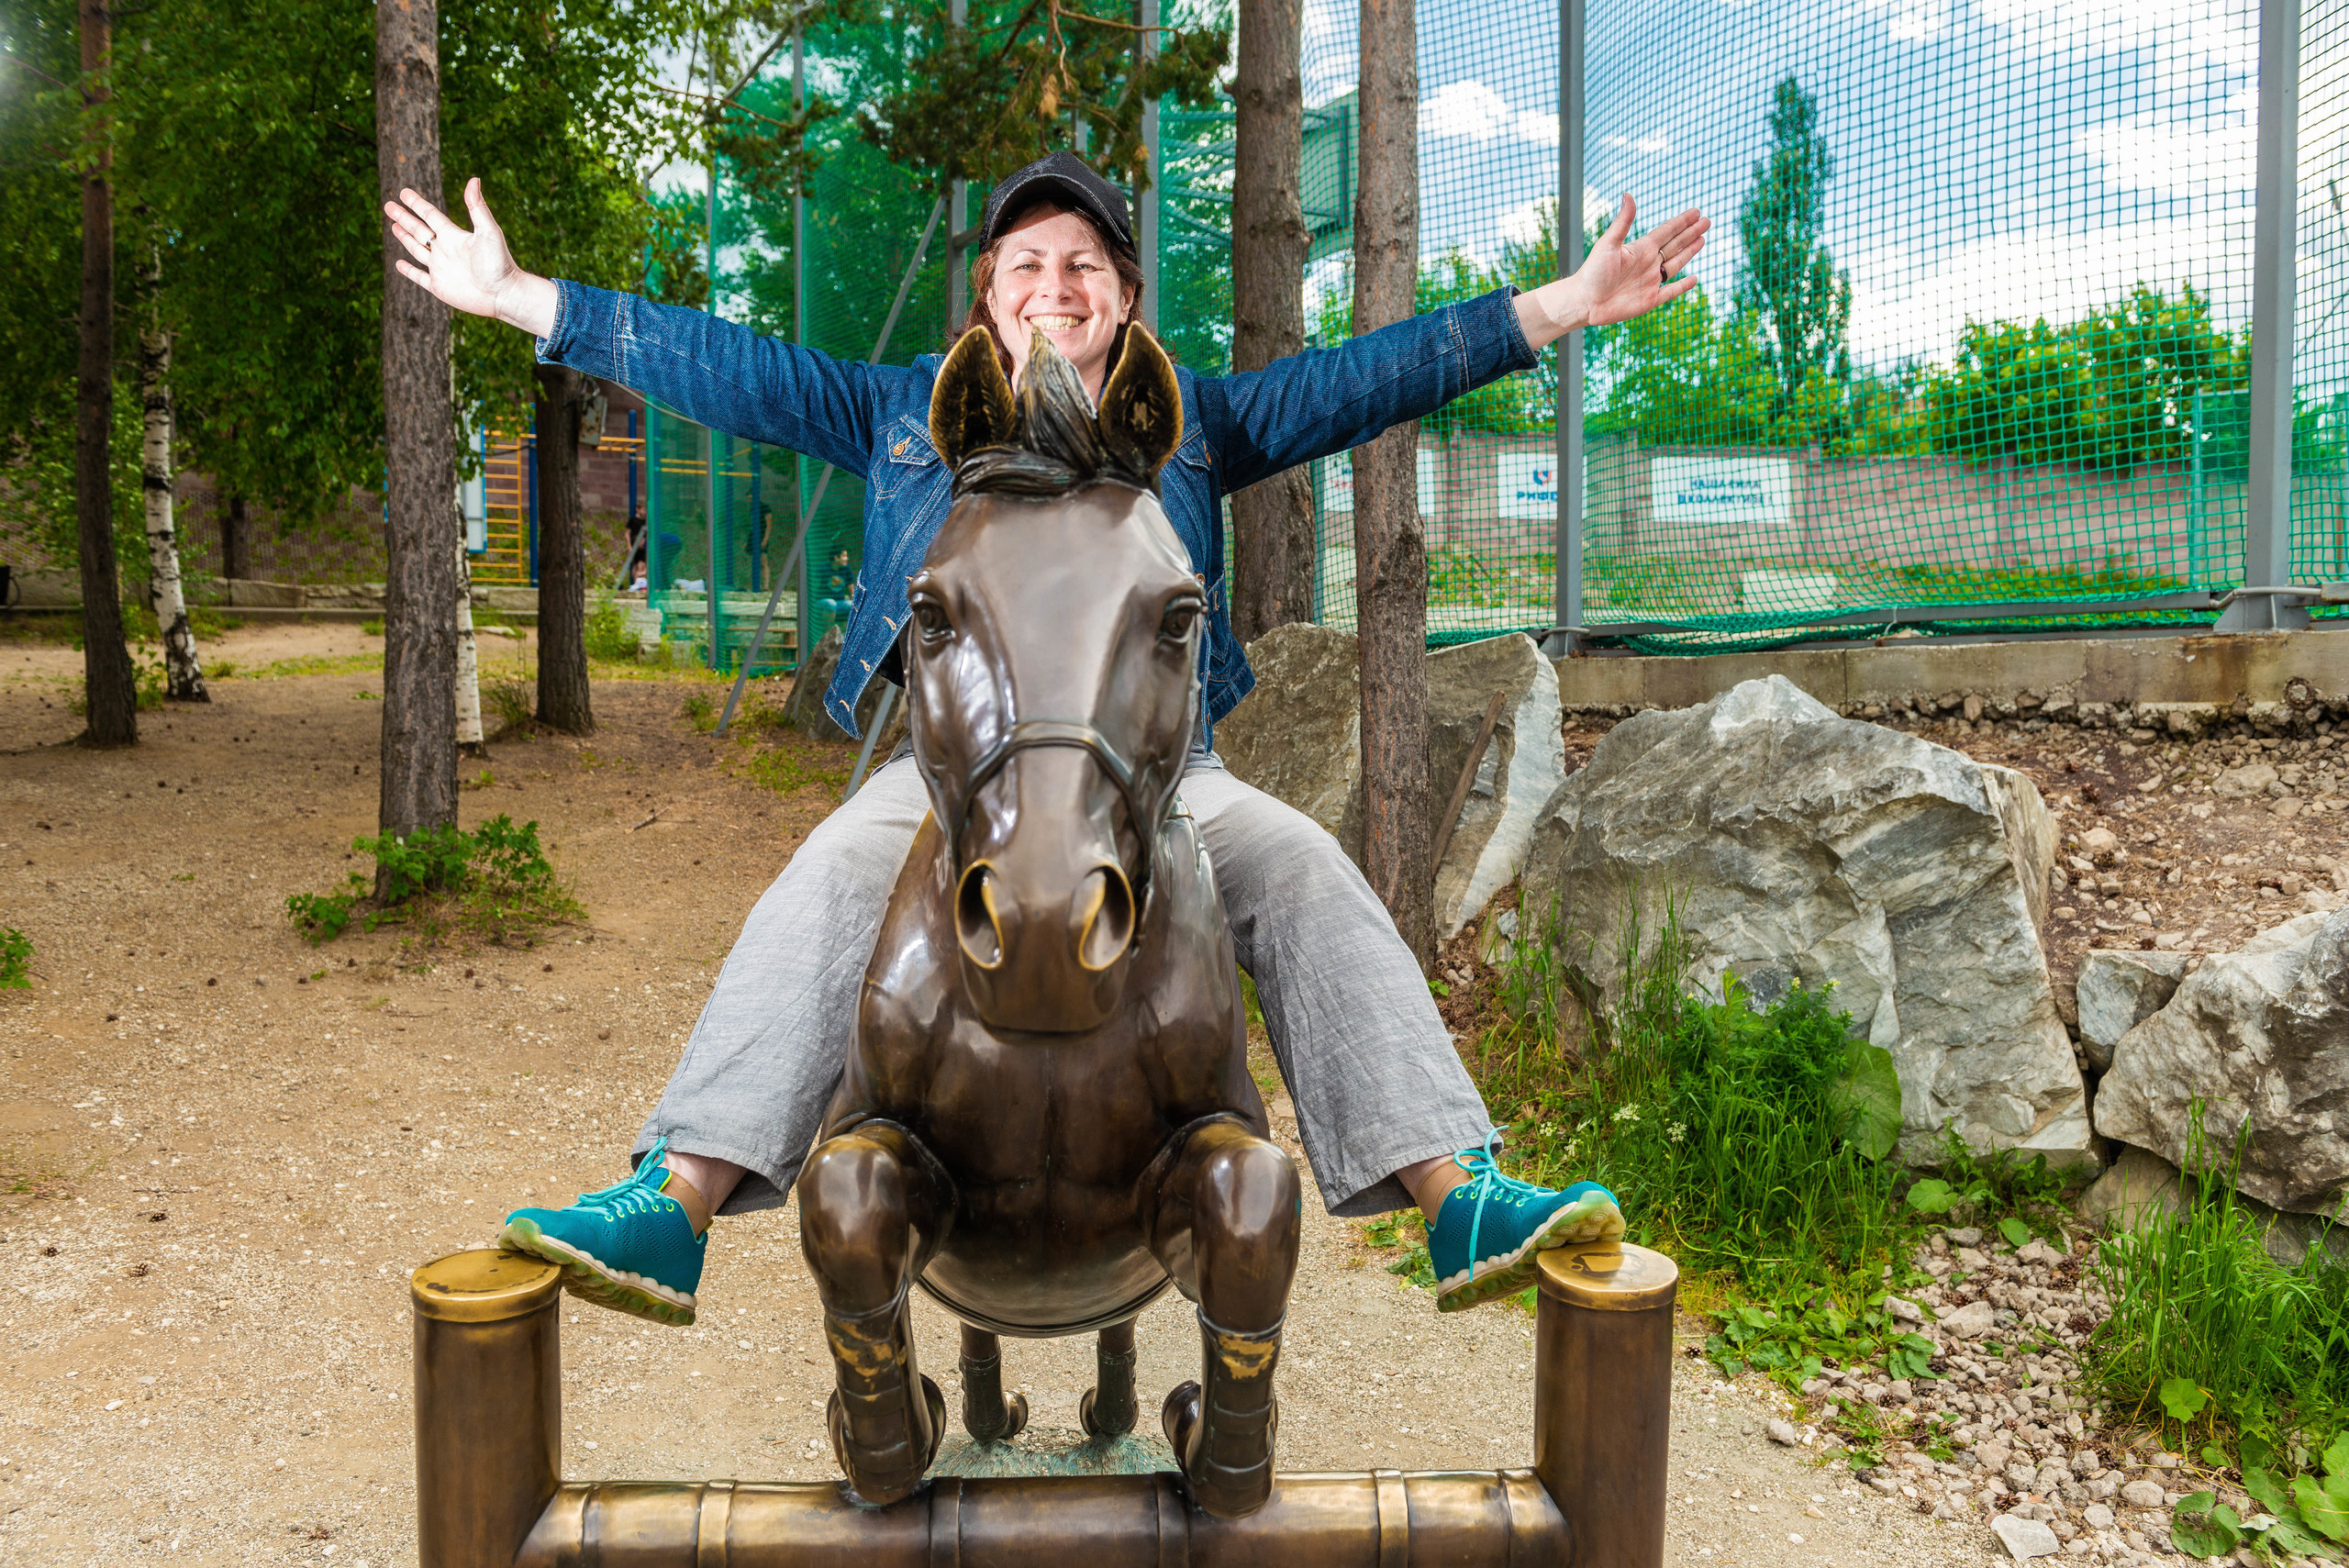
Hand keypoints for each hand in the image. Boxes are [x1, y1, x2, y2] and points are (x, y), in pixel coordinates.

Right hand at [383, 177, 557, 336]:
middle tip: (388, 205)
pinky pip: (420, 277)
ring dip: (405, 238)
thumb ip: (477, 207)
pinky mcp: (439, 287)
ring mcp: (441, 269)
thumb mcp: (489, 231)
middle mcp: (445, 250)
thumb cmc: (500, 263)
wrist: (504, 294)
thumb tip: (474, 179)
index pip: (430, 215)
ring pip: (417, 250)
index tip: (403, 192)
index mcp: (454, 236)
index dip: (417, 204)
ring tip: (394, 226)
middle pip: (419, 230)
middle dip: (404, 218)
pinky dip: (408, 271)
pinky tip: (399, 263)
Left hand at [1572, 194, 1707, 326]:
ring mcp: (1650, 281)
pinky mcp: (1650, 300)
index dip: (1682, 222)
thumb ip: (1623, 222)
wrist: (1584, 301)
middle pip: (1675, 245)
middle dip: (1691, 233)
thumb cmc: (1592, 272)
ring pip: (1676, 264)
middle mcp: (1647, 263)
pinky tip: (1694, 277)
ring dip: (1689, 252)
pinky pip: (1671, 291)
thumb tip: (1628, 194)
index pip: (1666, 231)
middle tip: (1707, 221)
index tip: (1696, 211)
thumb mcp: (1608, 244)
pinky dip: (1683, 286)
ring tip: (1702, 239)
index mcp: (1640, 249)